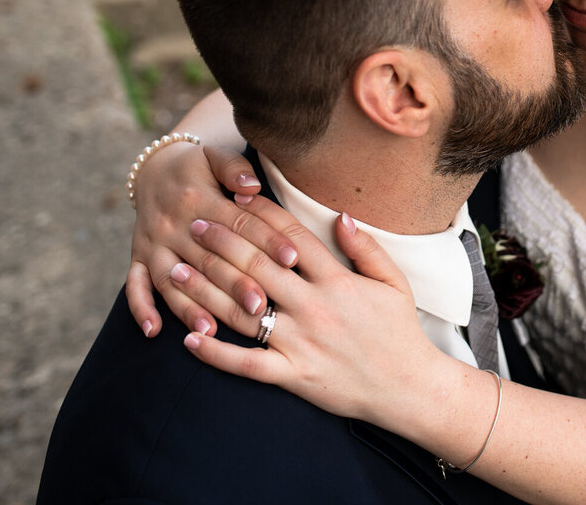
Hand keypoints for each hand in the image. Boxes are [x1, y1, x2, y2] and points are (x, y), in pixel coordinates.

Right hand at [126, 143, 274, 336]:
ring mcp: (154, 243)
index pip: (238, 223)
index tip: (292, 260)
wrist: (154, 169)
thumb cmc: (198, 167)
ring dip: (189, 306)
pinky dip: (141, 308)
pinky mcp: (138, 257)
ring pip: (171, 279)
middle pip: (208, 259)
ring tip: (211, 329)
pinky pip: (134, 285)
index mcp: (200, 199)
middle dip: (234, 284)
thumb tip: (252, 185)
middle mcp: (174, 224)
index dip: (266, 240)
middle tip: (260, 307)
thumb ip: (235, 168)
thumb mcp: (216, 156)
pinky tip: (153, 332)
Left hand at [174, 207, 443, 423]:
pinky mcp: (294, 376)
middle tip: (193, 224)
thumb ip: (366, 248)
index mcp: (338, 280)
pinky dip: (216, 354)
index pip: (291, 237)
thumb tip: (339, 216)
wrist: (409, 388)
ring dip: (205, 289)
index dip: (260, 214)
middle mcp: (315, 307)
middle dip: (221, 242)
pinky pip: (247, 364)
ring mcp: (302, 343)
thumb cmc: (400, 332)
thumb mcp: (394, 282)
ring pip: (243, 311)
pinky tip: (188, 340)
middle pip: (258, 266)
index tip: (234, 197)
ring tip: (175, 271)